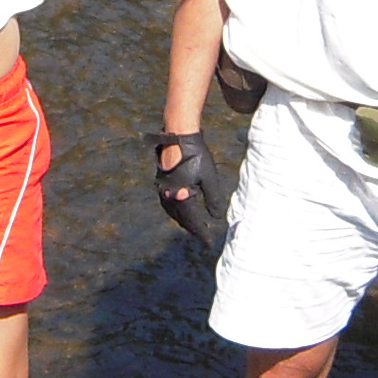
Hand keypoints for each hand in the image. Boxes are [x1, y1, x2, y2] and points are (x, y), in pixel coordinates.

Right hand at [155, 129, 219, 249]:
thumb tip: (216, 217)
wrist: (179, 136)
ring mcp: (162, 189)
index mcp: (180, 195)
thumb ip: (213, 199)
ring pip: (172, 212)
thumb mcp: (209, 178)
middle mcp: (168, 195)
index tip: (208, 242)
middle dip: (192, 228)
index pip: (192, 220)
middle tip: (202, 235)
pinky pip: (168, 203)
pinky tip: (182, 208)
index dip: (200, 232)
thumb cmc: (196, 155)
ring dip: (183, 220)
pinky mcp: (161, 182)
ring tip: (194, 225)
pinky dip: (177, 210)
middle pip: (180, 218)